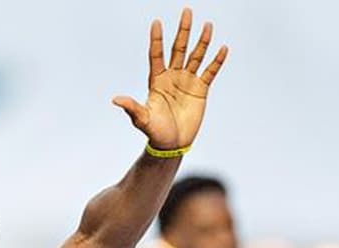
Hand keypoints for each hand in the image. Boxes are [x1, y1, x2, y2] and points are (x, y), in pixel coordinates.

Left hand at [113, 8, 228, 149]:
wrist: (172, 144)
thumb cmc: (155, 132)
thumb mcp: (143, 119)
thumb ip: (132, 107)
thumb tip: (116, 99)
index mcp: (157, 80)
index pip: (157, 54)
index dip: (157, 39)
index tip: (156, 23)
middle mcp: (173, 76)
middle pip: (179, 48)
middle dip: (183, 30)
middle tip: (186, 11)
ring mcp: (187, 81)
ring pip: (196, 56)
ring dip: (202, 41)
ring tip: (208, 25)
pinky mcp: (201, 90)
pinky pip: (210, 72)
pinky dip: (217, 61)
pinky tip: (222, 48)